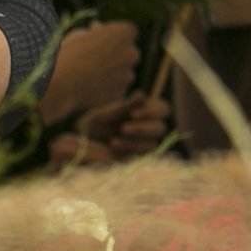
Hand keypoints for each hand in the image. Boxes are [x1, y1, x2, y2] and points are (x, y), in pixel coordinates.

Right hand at [39, 20, 140, 123]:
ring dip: (113, 72)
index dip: (112, 35)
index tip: (98, 39)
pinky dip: (108, 87)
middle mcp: (132, 53)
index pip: (127, 32)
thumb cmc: (68, 54)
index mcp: (124, 33)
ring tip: (90, 75)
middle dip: (118, 54)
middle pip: (130, 52)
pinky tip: (90, 87)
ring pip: (124, 72)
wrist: (62, 83)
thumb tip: (98, 30)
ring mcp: (128, 74)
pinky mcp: (121, 92)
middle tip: (97, 58)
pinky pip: (117, 88)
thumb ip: (95, 32)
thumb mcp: (80, 34)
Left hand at [47, 93, 170, 169]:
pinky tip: (113, 145)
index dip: (152, 112)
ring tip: (114, 139)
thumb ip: (127, 105)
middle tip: (123, 128)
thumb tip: (141, 94)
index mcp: (149, 110)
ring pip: (152, 144)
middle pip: (160, 128)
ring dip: (133, 141)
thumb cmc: (100, 120)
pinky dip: (127, 149)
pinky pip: (141, 155)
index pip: (164, 109)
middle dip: (142, 129)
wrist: (85, 139)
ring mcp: (146, 142)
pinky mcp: (139, 156)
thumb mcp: (111, 112)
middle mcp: (151, 126)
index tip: (133, 114)